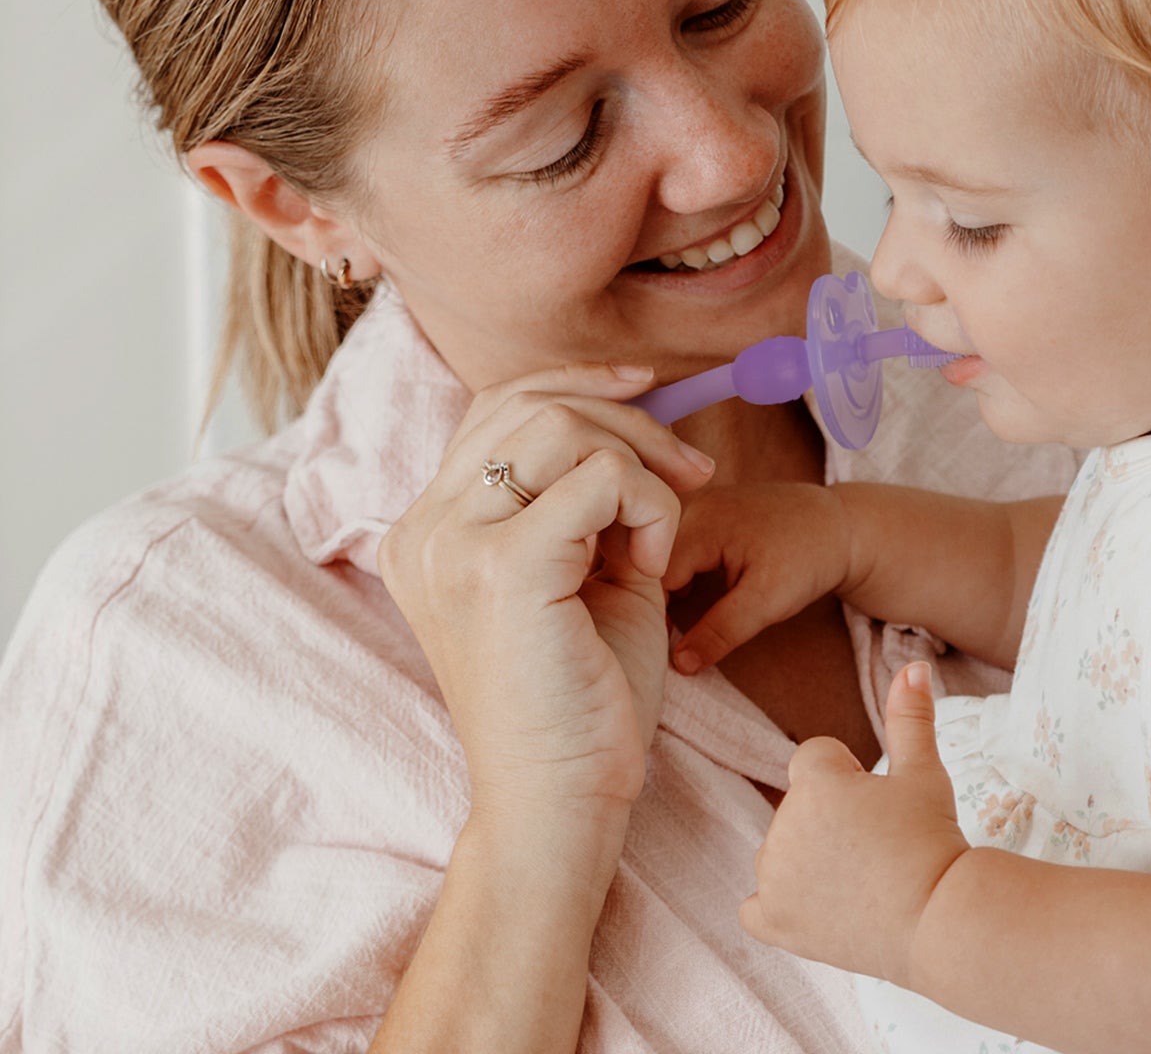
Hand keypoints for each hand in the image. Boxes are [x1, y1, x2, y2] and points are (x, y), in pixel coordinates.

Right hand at [378, 362, 715, 820]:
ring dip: (642, 467)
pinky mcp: (503, 568)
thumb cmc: (582, 695)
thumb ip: (581, 496)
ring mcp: (453, 545)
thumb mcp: (576, 571)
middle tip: (691, 471)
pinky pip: (601, 478)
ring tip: (663, 536)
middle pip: (529, 403)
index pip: (496, 407)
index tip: (645, 388)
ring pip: (562, 427)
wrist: (563, 801)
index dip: (577, 383)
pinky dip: (652, 506)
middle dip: (628, 420)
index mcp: (428, 529)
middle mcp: (424, 528)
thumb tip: (630, 413)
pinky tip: (656, 566)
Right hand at [664, 481, 853, 673]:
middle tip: (667, 635)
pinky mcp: (712, 512)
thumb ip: (721, 632)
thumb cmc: (808, 559)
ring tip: (680, 618)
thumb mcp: (768, 601)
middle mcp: (694, 506)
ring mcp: (702, 505)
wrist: (841, 526)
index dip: (653, 615)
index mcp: (701, 523)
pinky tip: (696, 595)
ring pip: (665, 554)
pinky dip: (683, 572)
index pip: (653, 576)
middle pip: (653, 561)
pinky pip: (681, 544)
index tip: (658, 645)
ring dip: (669, 587)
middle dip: (657, 601)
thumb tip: (678, 665)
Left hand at [740, 662, 969, 985]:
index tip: (878, 805)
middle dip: (828, 818)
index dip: (850, 778)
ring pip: (779, 851)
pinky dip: (776, 907)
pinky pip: (754, 907)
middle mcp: (783, 825)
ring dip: (806, 859)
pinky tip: (812, 908)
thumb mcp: (925, 773)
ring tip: (860, 879)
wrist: (941, 920)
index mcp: (813, 781)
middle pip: (796, 806)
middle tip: (875, 846)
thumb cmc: (933, 841)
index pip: (815, 757)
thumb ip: (909, 717)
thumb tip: (914, 667)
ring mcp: (774, 876)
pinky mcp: (775, 921)